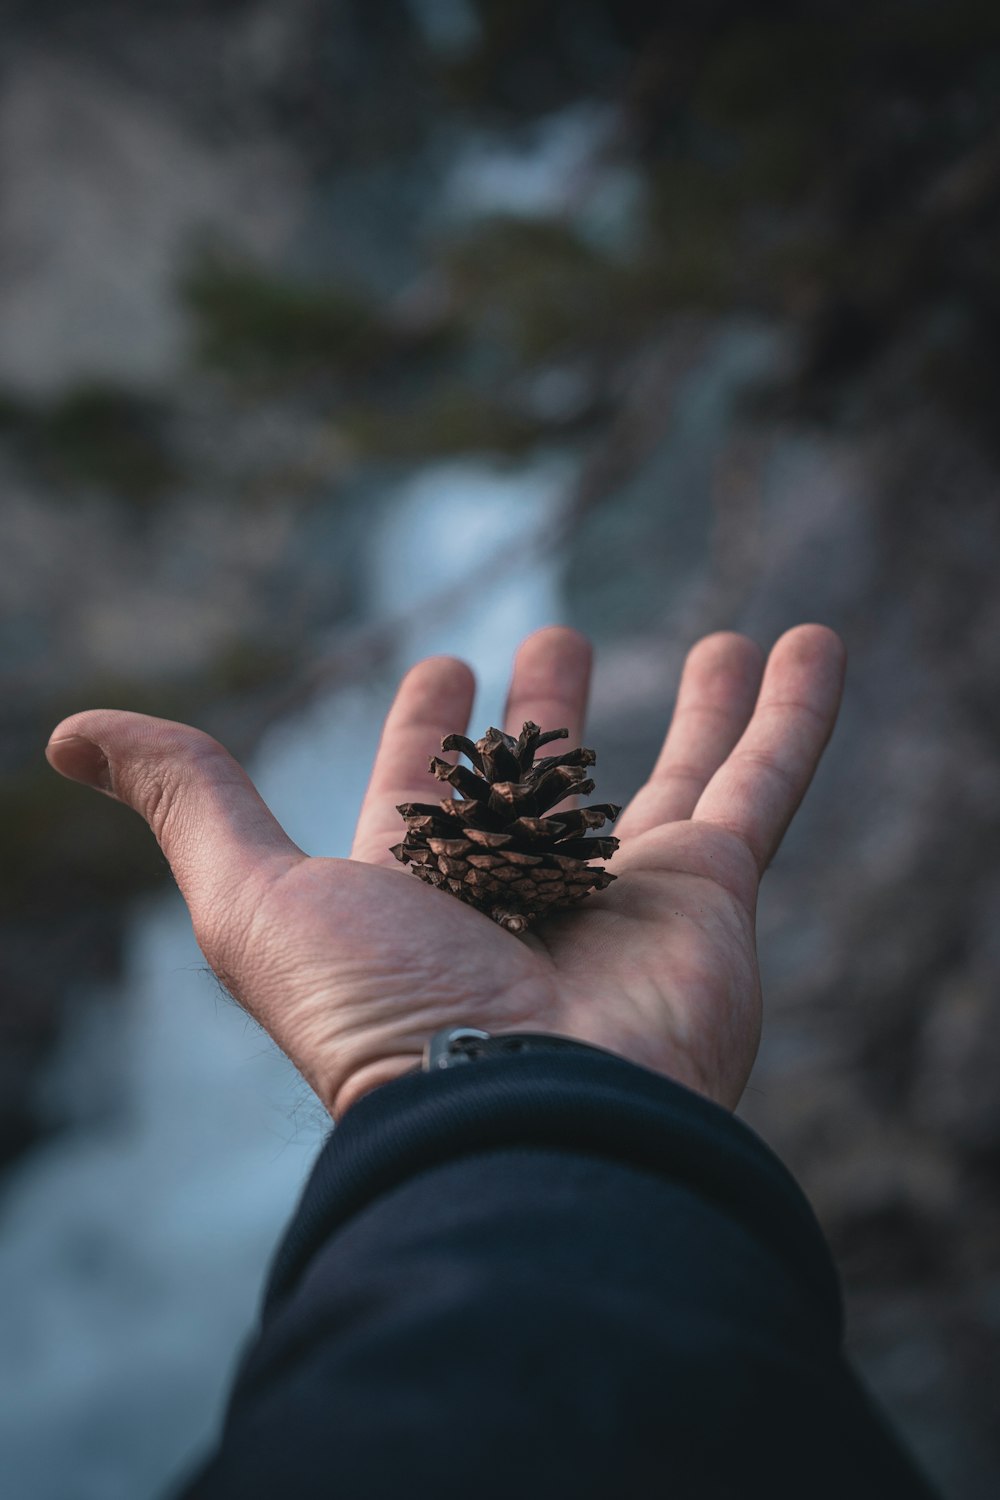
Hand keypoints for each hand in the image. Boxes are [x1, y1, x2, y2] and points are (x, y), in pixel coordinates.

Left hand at [45, 624, 844, 1117]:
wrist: (522, 1125)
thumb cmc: (381, 1021)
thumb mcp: (253, 901)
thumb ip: (188, 803)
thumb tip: (69, 731)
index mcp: (426, 889)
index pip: (429, 787)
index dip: (431, 729)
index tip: (445, 668)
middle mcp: (527, 894)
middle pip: (546, 783)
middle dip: (549, 714)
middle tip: (553, 642)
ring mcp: (627, 898)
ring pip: (671, 778)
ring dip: (700, 709)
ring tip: (721, 638)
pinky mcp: (714, 899)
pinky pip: (764, 786)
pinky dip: (792, 717)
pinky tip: (809, 642)